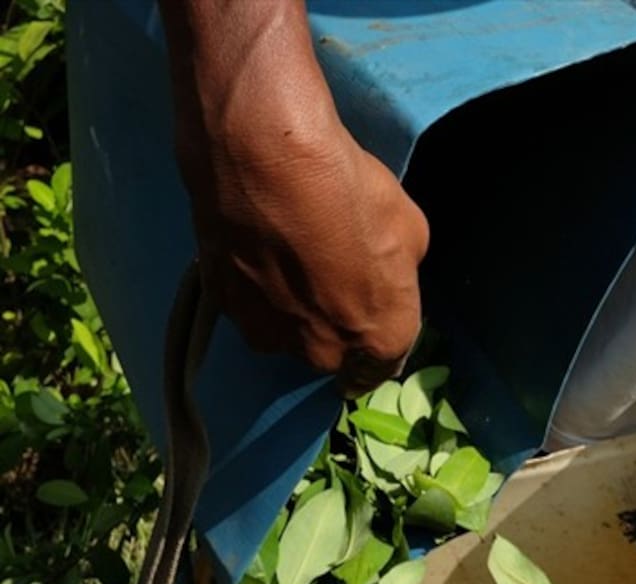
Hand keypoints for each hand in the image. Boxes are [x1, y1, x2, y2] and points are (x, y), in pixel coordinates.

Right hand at [183, 120, 428, 395]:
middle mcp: (324, 351)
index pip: (380, 369)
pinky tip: (257, 253)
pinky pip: (249, 308)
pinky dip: (254, 289)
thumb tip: (382, 274)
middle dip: (333, 329)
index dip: (376, 353)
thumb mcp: (409, 229)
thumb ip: (398, 270)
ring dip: (290, 312)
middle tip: (328, 284)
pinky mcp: (225, 308)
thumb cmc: (349, 191)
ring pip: (286, 335)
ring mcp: (269, 334)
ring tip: (288, 263)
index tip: (368, 339)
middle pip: (331, 353)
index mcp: (380, 338)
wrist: (265, 161)